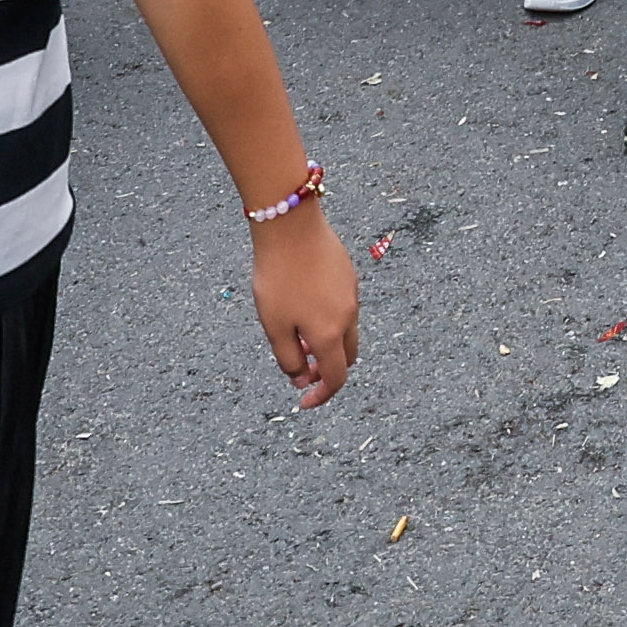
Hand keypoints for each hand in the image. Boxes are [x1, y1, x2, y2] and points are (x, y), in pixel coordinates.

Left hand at [251, 204, 359, 409]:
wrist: (291, 225)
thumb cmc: (278, 277)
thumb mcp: (274, 326)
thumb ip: (288, 359)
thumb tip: (301, 379)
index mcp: (329, 334)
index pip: (336, 377)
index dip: (321, 395)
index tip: (304, 402)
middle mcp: (348, 317)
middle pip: (347, 356)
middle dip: (327, 369)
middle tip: (300, 367)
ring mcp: (352, 294)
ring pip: (346, 331)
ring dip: (327, 343)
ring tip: (296, 333)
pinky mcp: (348, 275)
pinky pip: (344, 308)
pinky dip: (329, 320)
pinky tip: (304, 304)